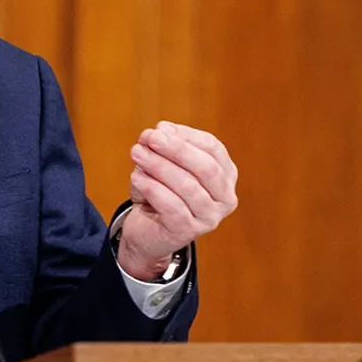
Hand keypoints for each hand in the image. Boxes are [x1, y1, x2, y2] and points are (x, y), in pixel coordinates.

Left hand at [119, 121, 237, 279]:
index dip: (186, 135)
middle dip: (176, 148)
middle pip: (206, 167)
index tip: (160, 128)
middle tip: (149, 137)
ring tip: (136, 153)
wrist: (146, 232)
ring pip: (188, 186)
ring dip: (159, 165)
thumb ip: (164, 146)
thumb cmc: (159, 193)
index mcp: (225, 176)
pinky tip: (137, 177)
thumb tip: (162, 129)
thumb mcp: (162, 164)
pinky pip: (171, 205)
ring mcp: (210, 218)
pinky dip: (152, 187)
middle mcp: (225, 198)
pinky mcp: (189, 232)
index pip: (213, 148)